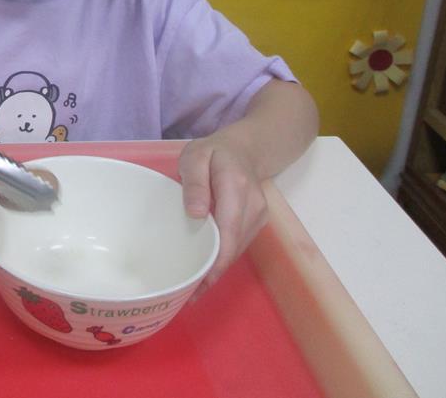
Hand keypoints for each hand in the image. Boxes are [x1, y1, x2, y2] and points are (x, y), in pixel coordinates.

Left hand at [177, 133, 267, 297]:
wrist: (245, 149)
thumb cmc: (213, 152)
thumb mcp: (196, 156)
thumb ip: (195, 182)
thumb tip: (196, 214)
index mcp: (236, 188)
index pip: (228, 232)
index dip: (215, 262)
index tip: (197, 285)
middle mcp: (253, 206)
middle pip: (233, 248)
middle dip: (212, 274)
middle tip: (186, 296)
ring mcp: (258, 216)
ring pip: (237, 250)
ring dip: (217, 270)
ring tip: (192, 289)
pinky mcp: (257, 222)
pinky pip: (238, 245)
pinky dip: (222, 259)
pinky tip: (205, 269)